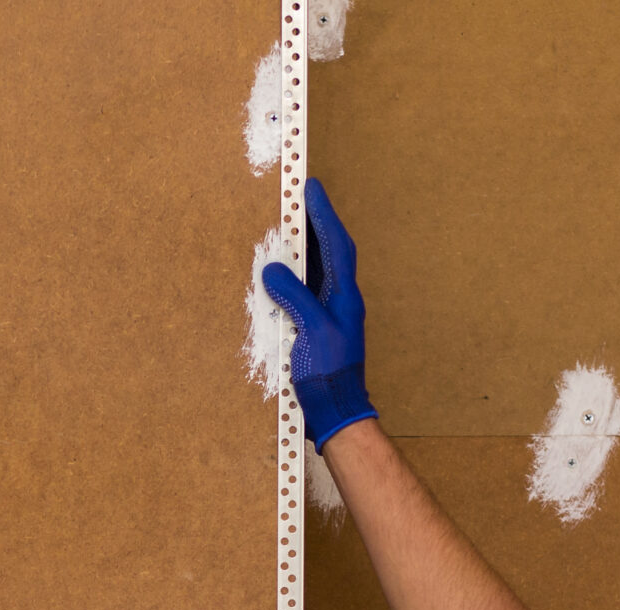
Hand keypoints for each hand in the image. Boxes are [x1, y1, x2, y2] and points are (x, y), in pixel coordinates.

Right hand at [257, 178, 376, 447]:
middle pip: (329, 252)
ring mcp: (329, 315)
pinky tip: (278, 275)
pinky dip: (293, 277)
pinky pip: (306, 292)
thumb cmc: (328, 374)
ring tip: (285, 229)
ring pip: (318, 271)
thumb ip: (295, 297)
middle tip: (296, 200)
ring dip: (304, 249)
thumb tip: (273, 269)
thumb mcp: (311, 331)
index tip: (310, 188)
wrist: (336, 412)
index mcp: (345, 296)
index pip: (337, 244)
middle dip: (314, 224)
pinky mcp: (316, 330)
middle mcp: (340, 300)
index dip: (324, 215)